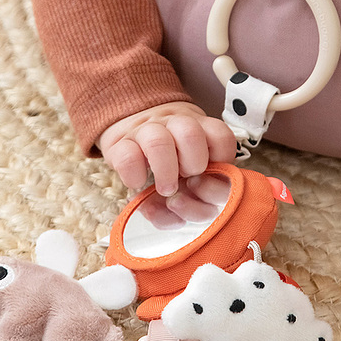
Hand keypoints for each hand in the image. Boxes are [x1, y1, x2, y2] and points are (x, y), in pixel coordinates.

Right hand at [97, 102, 235, 195]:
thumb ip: (202, 191)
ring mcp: (146, 132)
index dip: (220, 162)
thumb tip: (189, 216)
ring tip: (166, 189)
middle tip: (186, 180)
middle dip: (192, 165)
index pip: (221, 137)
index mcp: (201, 128)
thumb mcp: (193, 172)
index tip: (209, 175)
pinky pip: (127, 158)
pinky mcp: (119, 145)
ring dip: (165, 173)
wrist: (134, 137)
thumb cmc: (172, 161)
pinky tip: (139, 183)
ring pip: (158, 142)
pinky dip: (135, 177)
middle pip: (190, 133)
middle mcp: (175, 124)